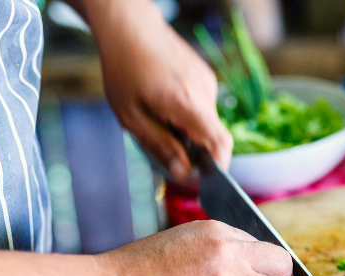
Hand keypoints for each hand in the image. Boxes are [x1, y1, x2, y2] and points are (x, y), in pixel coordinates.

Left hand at [91, 0, 232, 182]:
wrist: (130, 27)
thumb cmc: (125, 69)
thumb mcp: (132, 117)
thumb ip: (161, 147)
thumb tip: (184, 175)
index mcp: (187, 104)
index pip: (220, 143)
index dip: (219, 167)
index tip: (207, 179)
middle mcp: (204, 93)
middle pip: (212, 136)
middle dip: (194, 149)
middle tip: (167, 148)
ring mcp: (207, 83)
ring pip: (206, 121)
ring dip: (188, 130)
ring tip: (160, 118)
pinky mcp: (205, 76)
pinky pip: (202, 106)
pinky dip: (188, 114)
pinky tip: (165, 103)